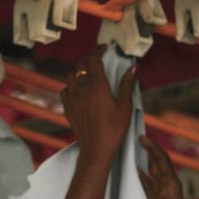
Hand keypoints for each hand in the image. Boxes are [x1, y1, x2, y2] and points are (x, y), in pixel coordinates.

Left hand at [61, 47, 134, 165]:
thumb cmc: (114, 130)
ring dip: (78, 71)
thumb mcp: (125, 107)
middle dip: (89, 58)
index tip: (104, 48)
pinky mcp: (67, 108)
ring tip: (87, 73)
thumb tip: (133, 69)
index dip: (98, 50)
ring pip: (70, 76)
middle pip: (81, 65)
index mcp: (98, 87)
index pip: (94, 60)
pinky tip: (77, 90)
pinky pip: (64, 90)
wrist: (96, 149)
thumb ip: (127, 86)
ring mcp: (73, 99)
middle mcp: (82, 89)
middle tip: (97, 59)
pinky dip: (70, 86)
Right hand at [138, 136, 198, 198]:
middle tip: (135, 139)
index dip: (151, 146)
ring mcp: (165, 193)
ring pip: (154, 172)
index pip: (161, 159)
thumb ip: (146, 188)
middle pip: (158, 162)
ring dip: (145, 161)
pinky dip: (143, 176)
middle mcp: (169, 185)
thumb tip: (136, 170)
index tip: (140, 137)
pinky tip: (135, 174)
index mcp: (171, 183)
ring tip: (133, 151)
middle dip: (148, 150)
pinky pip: (150, 183)